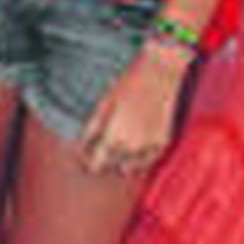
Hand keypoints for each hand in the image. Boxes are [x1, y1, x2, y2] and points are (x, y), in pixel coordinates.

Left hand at [78, 44, 186, 175]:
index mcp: (112, 139)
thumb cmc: (128, 85)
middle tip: (102, 148)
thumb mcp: (103, 104)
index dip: (88, 163)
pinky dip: (140, 159)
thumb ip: (92, 129)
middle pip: (112, 168)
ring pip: (130, 170)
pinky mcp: (162, 143)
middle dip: (104, 161)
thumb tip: (81, 147)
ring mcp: (148, 147)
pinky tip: (135, 148)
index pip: (95, 166)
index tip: (86, 157)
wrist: (158, 74)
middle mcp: (130, 148)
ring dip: (122, 163)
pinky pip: (148, 162)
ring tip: (118, 149)